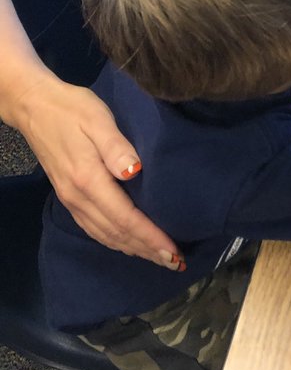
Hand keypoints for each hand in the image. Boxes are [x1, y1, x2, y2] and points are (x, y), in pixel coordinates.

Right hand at [17, 71, 182, 268]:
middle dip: (147, 250)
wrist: (35, 106)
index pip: (125, 217)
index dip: (150, 237)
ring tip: (158, 258)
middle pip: (117, 233)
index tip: (173, 251)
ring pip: (105, 235)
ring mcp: (71, 200)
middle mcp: (78, 197)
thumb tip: (136, 171)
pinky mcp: (68, 196)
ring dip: (132, 249)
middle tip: (176, 262)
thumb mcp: (98, 119)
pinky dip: (114, 241)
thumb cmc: (73, 108)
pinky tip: (127, 244)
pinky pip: (94, 228)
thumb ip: (117, 146)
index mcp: (88, 179)